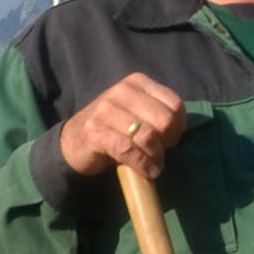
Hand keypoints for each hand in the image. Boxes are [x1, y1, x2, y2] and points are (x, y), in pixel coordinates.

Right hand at [58, 70, 188, 182]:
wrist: (74, 140)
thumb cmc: (113, 127)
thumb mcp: (137, 110)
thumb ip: (158, 113)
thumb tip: (180, 130)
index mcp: (137, 82)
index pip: (175, 104)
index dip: (179, 127)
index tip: (170, 140)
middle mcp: (122, 90)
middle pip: (164, 121)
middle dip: (167, 143)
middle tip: (160, 154)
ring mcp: (106, 109)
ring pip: (148, 137)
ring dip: (155, 157)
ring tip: (154, 165)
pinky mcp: (95, 131)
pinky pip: (128, 150)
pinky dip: (142, 165)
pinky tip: (147, 172)